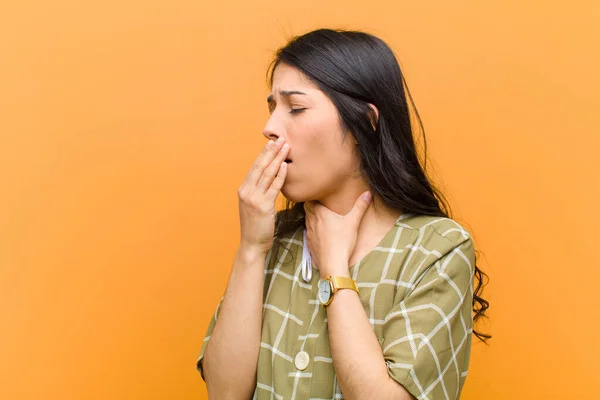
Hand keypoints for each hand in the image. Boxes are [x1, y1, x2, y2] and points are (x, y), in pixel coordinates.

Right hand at [238, 137, 289, 254]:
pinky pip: (273, 188)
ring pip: (267, 174)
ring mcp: (254, 199)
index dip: (263, 154)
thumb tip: (269, 179)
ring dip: (277, 159)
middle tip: (280, 139)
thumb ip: (258, 192)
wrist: (252, 244)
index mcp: (243, 189)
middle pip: (260, 167)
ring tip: (285, 148)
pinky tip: (285, 166)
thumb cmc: (255, 225)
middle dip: (271, 152)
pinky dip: (279, 176)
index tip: (271, 143)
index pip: (255, 167)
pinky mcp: (263, 206)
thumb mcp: (253, 205)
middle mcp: (246, 191)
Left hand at [304, 191, 371, 276]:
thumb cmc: (342, 241)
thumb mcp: (353, 222)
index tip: (320, 198)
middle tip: (322, 206)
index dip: (313, 198)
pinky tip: (321, 235)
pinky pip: (308, 234)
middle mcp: (311, 222)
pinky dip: (313, 232)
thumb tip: (367, 193)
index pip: (309, 200)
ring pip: (307, 221)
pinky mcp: (309, 244)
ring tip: (322, 219)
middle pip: (307, 210)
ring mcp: (309, 234)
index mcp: (319, 213)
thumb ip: (360, 206)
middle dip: (313, 207)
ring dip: (312, 219)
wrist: (332, 263)